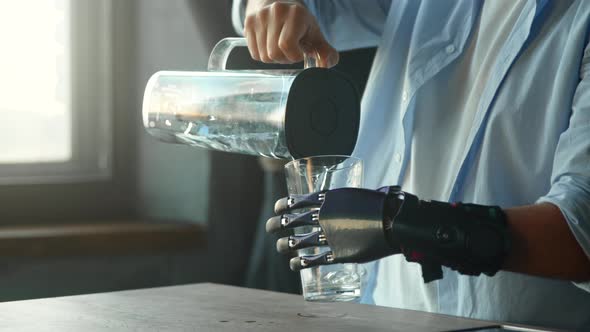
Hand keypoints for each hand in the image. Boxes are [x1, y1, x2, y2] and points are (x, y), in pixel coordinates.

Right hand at [244, 1, 338, 66]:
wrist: (281, 6)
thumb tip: (325, 66)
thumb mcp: (316, 36)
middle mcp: (276, 11)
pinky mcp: (248, 23)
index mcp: (296, 14)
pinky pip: (254, 53)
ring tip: (279, 46)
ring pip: (264, 56)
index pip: (287, 46)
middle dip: (284, 58)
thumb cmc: (300, 25)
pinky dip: (263, 54)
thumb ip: (326, 53)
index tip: (299, 51)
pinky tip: (270, 44)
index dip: (294, 56)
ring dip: (273, 57)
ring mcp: (259, 17)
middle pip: (274, 54)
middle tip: (289, 49)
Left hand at [266, 187, 399, 270]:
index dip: (283, 206)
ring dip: (285, 245)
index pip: (296, 202)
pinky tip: (293, 264)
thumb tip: (335, 201)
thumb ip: (340, 199)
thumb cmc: (378, 204)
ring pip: (298, 242)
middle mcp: (323, 216)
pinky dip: (300, 262)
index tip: (277, 209)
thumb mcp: (354, 194)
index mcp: (327, 198)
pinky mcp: (338, 254)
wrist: (394, 222)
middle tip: (269, 228)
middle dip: (276, 225)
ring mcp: (329, 236)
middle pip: (291, 221)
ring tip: (280, 247)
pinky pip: (313, 260)